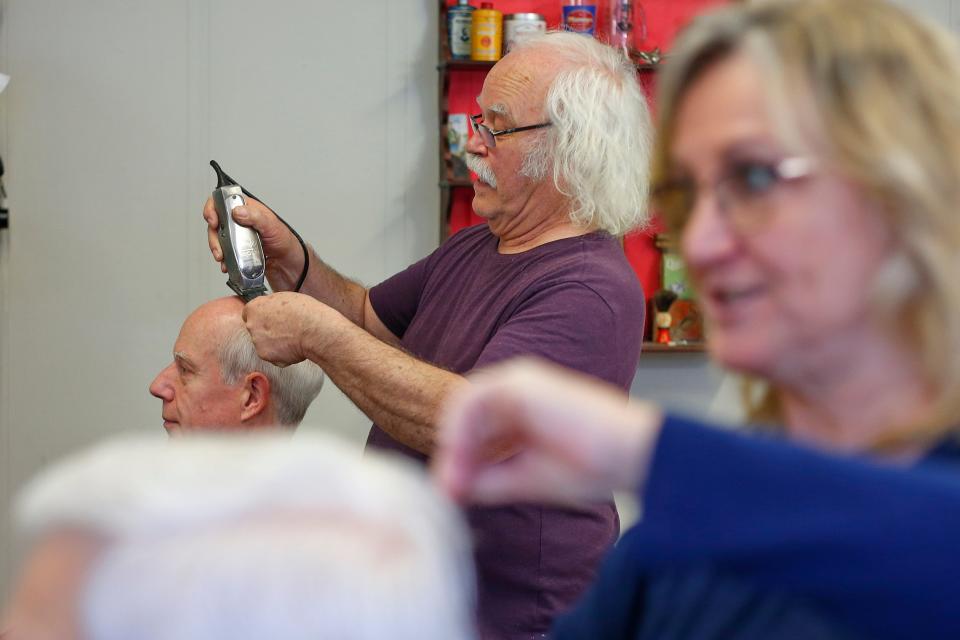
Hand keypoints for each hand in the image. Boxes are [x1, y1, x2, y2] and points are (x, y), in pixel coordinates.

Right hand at [203, 195, 300, 278]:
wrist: (288, 262)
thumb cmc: (284, 240)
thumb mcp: (272, 225)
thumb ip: (255, 216)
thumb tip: (238, 211)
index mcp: (248, 209)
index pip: (224, 200)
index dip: (213, 208)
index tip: (213, 220)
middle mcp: (240, 221)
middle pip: (216, 221)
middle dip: (213, 234)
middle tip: (218, 246)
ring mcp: (237, 235)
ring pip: (218, 238)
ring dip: (216, 248)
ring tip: (222, 257)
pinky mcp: (237, 249)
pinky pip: (224, 252)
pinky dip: (223, 259)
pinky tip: (226, 264)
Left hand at [242, 292, 342, 366]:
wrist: (314, 330)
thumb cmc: (305, 312)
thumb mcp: (287, 298)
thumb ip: (273, 305)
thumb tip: (274, 308)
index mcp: (255, 307)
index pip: (249, 313)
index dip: (261, 317)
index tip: (269, 320)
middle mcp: (252, 325)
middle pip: (255, 330)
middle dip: (267, 331)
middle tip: (284, 330)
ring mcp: (257, 342)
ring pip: (265, 344)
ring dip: (275, 344)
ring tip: (292, 339)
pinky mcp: (265, 355)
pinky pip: (273, 357)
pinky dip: (282, 355)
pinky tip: (293, 348)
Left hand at [434, 359, 663, 505]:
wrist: (629, 455)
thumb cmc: (591, 468)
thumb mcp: (526, 479)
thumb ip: (485, 480)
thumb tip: (446, 488)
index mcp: (521, 408)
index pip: (473, 429)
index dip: (459, 459)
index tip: (455, 494)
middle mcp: (516, 388)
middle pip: (464, 417)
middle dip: (454, 454)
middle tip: (450, 490)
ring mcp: (518, 379)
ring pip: (464, 407)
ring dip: (455, 444)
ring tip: (457, 479)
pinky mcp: (520, 382)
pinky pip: (472, 400)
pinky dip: (461, 429)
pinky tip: (463, 458)